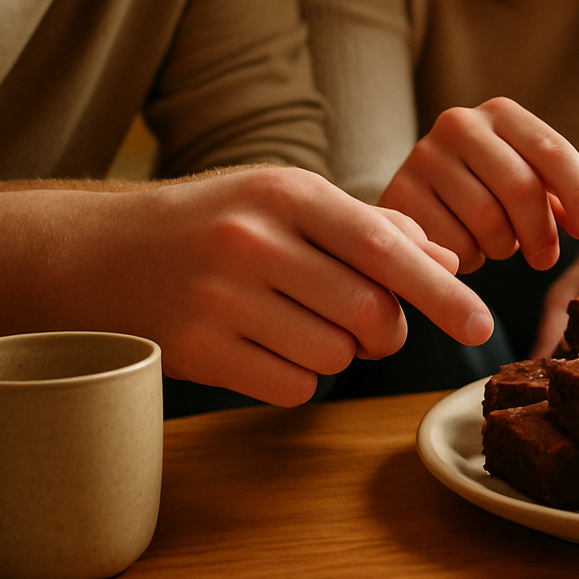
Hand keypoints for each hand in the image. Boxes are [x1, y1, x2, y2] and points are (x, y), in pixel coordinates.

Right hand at [0, 167, 492, 406]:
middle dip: (389, 330)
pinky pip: (293, 385)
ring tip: (305, 325)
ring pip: (334, 353)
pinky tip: (269, 347)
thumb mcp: (288, 202)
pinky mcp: (198, 350)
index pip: (385, 245)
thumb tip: (448, 260)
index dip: (441, 290)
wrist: (96, 253)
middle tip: (377, 326)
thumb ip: (370, 227)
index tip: (482, 325)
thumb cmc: (216, 222)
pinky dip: (300, 377)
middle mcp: (254, 240)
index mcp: (287, 192)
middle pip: (368, 311)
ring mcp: (220, 297)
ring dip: (341, 352)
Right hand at [378, 97, 578, 273]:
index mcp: (502, 113)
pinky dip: (469, 258)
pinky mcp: (399, 195)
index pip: (555, 152)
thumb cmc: (488, 187)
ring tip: (497, 243)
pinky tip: (464, 246)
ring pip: (487, 220)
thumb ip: (566, 199)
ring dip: (503, 247)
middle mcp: (459, 124)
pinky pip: (452, 243)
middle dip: (542, 233)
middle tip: (545, 258)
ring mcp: (423, 156)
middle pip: (522, 188)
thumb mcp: (528, 180)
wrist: (416, 193)